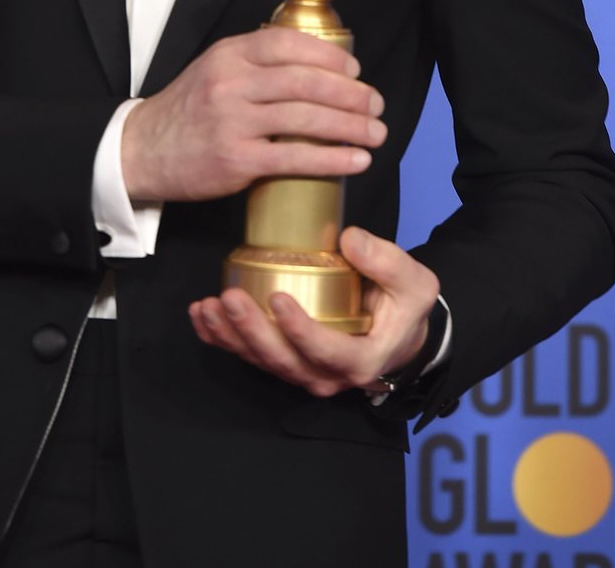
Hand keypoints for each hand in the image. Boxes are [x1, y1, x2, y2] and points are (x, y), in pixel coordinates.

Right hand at [121, 28, 386, 202]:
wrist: (143, 150)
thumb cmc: (187, 110)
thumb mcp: (213, 69)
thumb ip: (255, 62)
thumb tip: (314, 66)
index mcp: (229, 55)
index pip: (287, 45)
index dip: (328, 57)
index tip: (355, 72)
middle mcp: (231, 83)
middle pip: (305, 82)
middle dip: (350, 94)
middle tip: (376, 104)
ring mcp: (233, 122)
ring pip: (305, 118)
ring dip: (350, 126)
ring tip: (376, 132)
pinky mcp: (236, 160)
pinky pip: (294, 157)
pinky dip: (332, 158)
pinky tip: (355, 161)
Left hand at [189, 226, 440, 396]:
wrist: (398, 332)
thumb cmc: (404, 306)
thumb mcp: (413, 282)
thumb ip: (386, 261)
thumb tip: (349, 238)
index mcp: (361, 360)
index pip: (328, 352)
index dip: (301, 331)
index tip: (279, 299)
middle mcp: (326, 376)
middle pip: (284, 361)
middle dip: (253, 331)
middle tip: (231, 298)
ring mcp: (301, 371)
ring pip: (261, 361)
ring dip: (230, 336)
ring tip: (209, 306)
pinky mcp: (282, 360)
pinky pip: (248, 355)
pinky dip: (221, 338)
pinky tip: (201, 316)